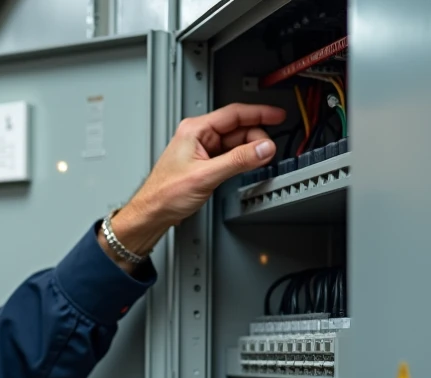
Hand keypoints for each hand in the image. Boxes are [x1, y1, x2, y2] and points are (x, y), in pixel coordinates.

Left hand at [104, 104, 285, 261]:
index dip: (259, 113)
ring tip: (260, 159)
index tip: (278, 115)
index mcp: (194, 129)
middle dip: (256, 137)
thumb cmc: (165, 193)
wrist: (152, 212)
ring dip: (249, 149)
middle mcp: (198, 135)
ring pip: (235, 142)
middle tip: (269, 150)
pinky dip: (241, 158)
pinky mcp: (205, 161)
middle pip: (237, 127)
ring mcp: (202, 148)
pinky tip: (248, 164)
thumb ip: (237, 160)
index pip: (234, 113)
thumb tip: (263, 148)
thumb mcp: (206, 176)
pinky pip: (230, 154)